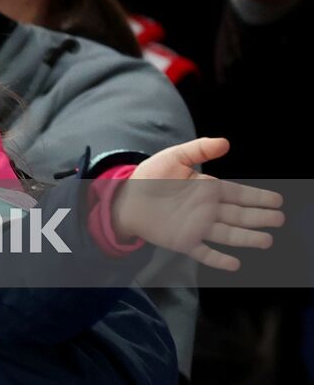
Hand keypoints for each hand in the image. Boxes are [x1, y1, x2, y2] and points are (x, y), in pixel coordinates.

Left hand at [111, 137, 283, 271]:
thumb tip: (225, 142)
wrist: (127, 197)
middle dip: (259, 217)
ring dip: (246, 238)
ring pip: (228, 234)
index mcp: (208, 189)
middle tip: (279, 219)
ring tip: (266, 240)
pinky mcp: (184, 241)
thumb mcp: (175, 157)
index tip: (277, 200)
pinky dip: (219, 259)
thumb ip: (199, 150)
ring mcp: (197, 227)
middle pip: (239, 215)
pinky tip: (234, 264)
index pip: (238, 194)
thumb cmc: (151, 176)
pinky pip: (204, 252)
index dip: (258, 197)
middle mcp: (207, 210)